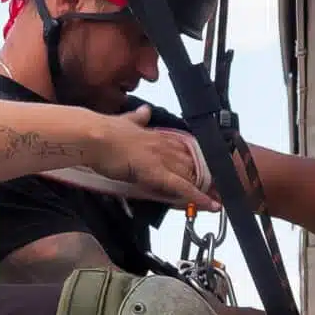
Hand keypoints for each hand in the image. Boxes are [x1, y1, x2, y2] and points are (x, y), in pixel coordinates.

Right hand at [92, 106, 216, 207]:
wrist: (94, 136)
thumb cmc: (104, 132)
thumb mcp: (125, 121)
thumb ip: (137, 118)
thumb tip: (144, 110)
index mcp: (157, 136)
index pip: (185, 149)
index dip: (198, 160)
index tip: (208, 168)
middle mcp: (165, 146)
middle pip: (194, 163)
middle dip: (208, 176)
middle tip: (221, 188)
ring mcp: (162, 159)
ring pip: (192, 175)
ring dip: (207, 188)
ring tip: (220, 199)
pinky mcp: (157, 173)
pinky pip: (182, 187)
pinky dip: (198, 197)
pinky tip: (210, 205)